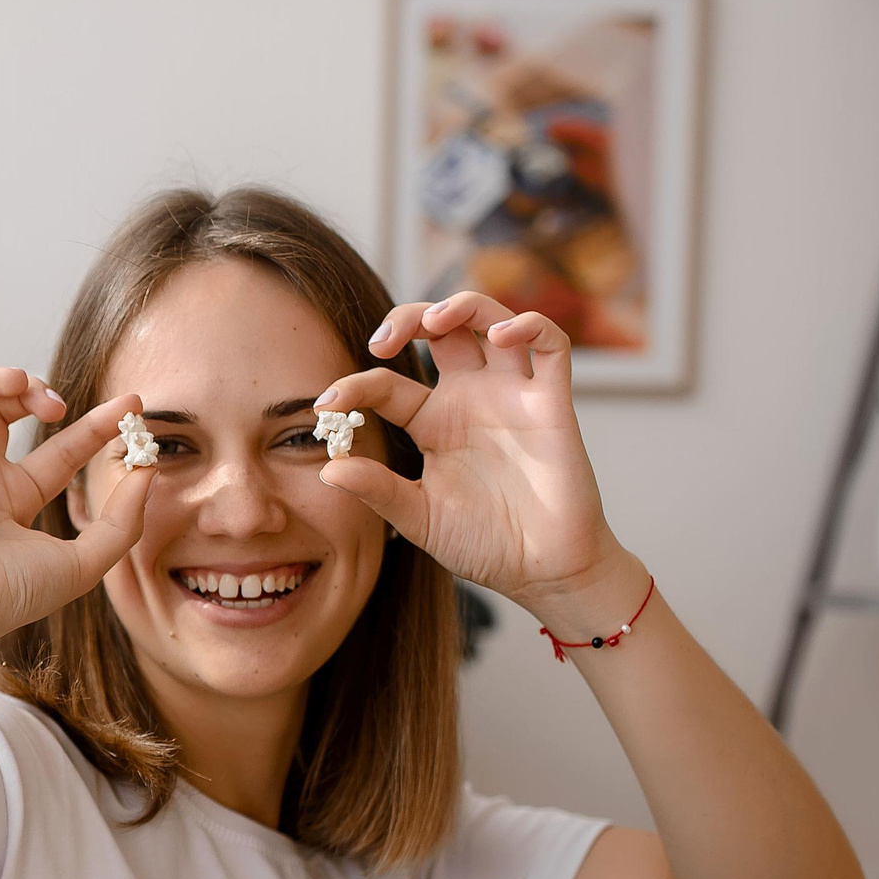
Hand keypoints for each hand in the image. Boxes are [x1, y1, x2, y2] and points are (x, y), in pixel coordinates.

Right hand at [0, 345, 154, 650]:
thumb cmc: (10, 592)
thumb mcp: (87, 560)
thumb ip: (124, 519)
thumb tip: (146, 470)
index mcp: (11, 501)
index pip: (58, 451)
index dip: (94, 426)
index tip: (131, 403)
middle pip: (4, 413)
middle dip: (36, 394)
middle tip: (59, 404)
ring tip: (23, 383)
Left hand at [314, 293, 641, 628]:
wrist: (542, 572)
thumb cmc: (483, 544)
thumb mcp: (418, 517)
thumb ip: (377, 490)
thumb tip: (327, 469)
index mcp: (433, 423)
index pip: (388, 385)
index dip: (354, 387)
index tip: (325, 406)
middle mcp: (471, 399)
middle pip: (442, 331)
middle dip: (409, 317)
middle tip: (381, 340)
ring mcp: (512, 396)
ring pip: (492, 321)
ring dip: (465, 306)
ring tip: (437, 320)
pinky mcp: (552, 403)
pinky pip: (551, 345)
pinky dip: (529, 326)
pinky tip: (501, 335)